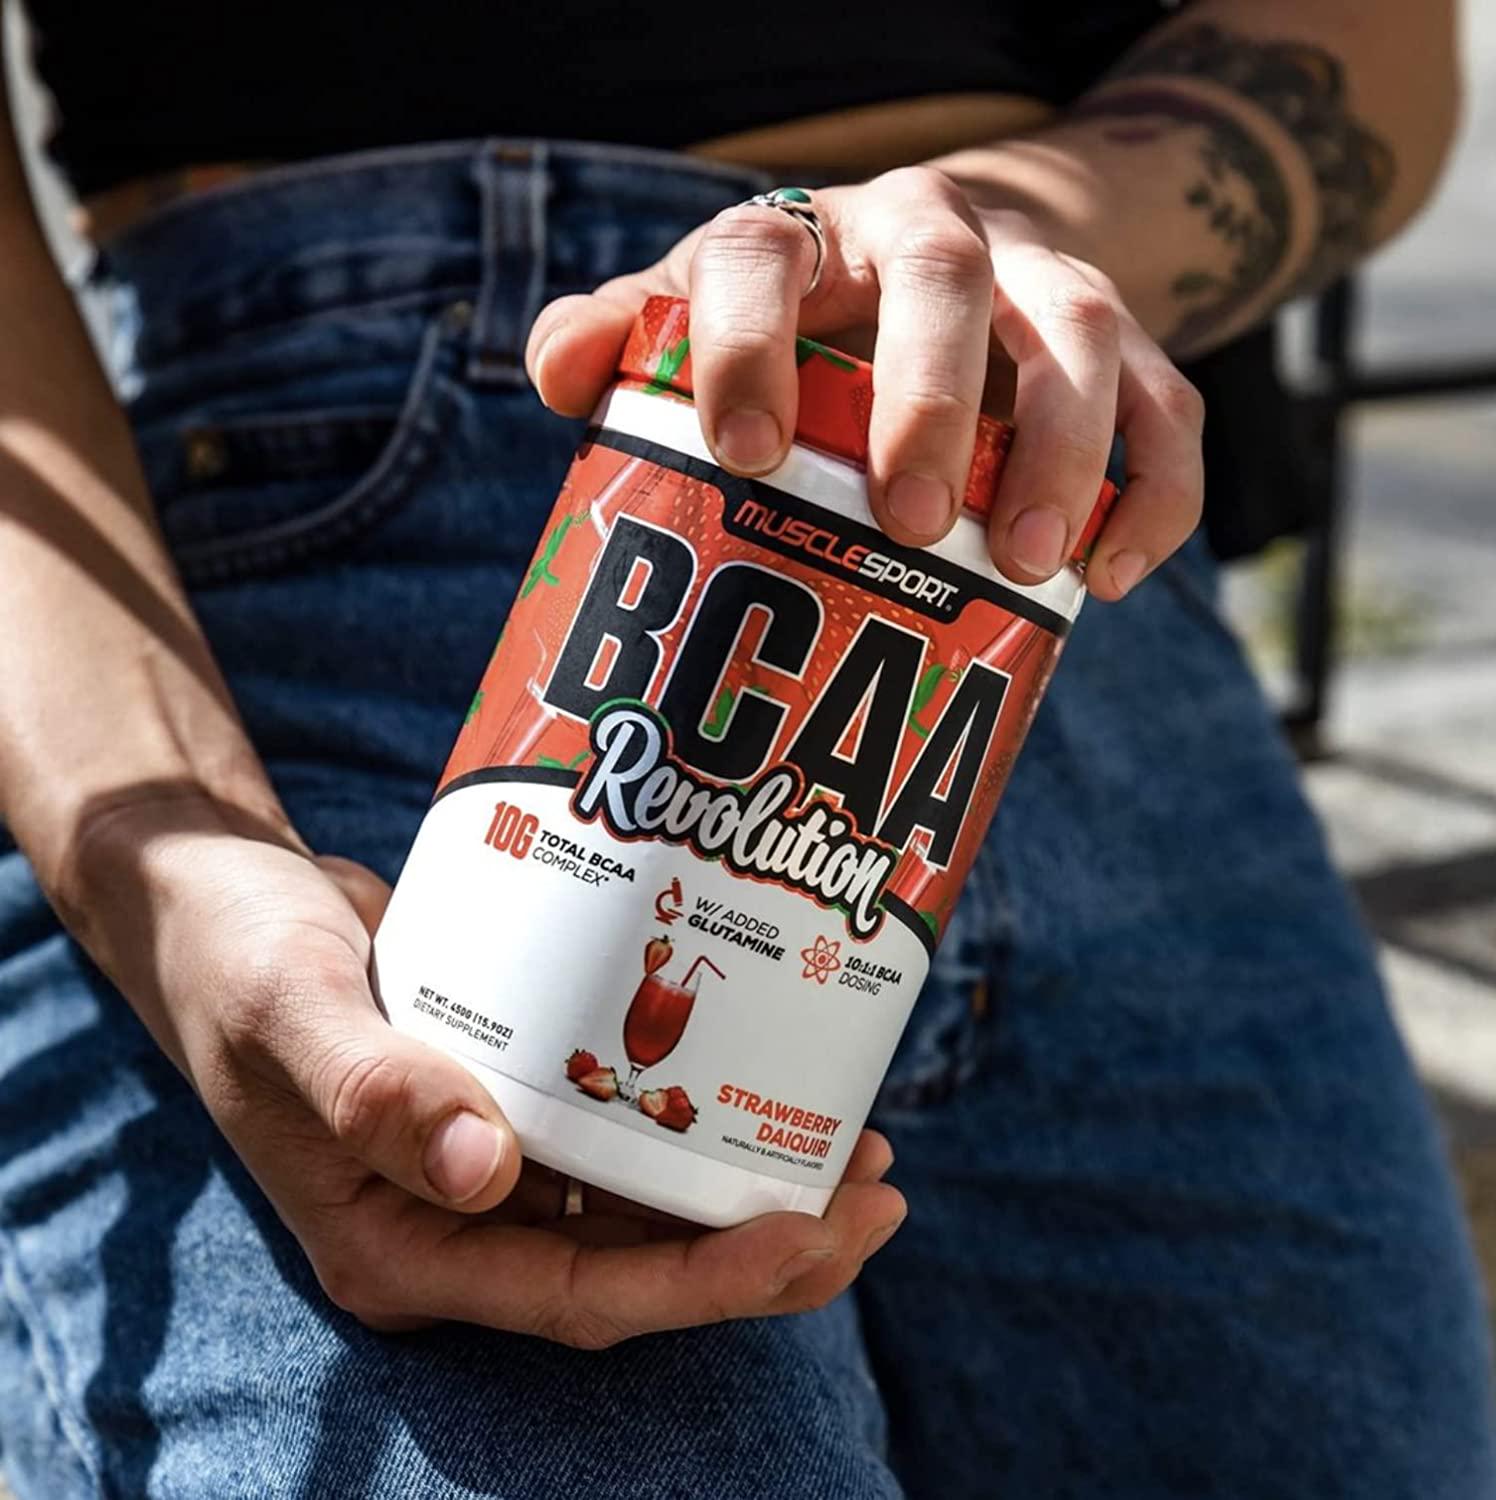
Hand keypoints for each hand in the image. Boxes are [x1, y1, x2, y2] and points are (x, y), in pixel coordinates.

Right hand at [66, 790, 905, 1347]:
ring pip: (645, 1209)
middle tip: (876, 1194)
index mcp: (400, 1249)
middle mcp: (456, 1224)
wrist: (220, 904)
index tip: (806, 1234)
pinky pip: (622, 1133)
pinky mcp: (513, 1103)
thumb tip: (484, 1171)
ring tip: (861, 1146)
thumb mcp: (288, 1013)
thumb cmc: (236, 961)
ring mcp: (488, 1167)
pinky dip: (698, 1121)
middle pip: (638, 1268)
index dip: (700, 1282)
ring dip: (751, 1189)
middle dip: (765, 1249)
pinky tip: (766, 1083)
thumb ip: (373, 1091)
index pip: (578, 1296)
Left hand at [525, 165, 1203, 599]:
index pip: (762, 254)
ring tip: (1027, 562)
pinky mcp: (1123, 346)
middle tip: (911, 519)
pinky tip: (1114, 574)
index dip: (748, 343)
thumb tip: (560, 374)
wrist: (939, 271)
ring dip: (1062, 447)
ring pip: (1079, 330)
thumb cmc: (798, 327)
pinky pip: (1167, 405)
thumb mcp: (703, 320)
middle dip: (929, 397)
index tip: (745, 454)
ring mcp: (1036, 284)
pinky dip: (1154, 489)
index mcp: (805, 236)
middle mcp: (929, 236)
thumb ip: (627, 339)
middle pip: (944, 277)